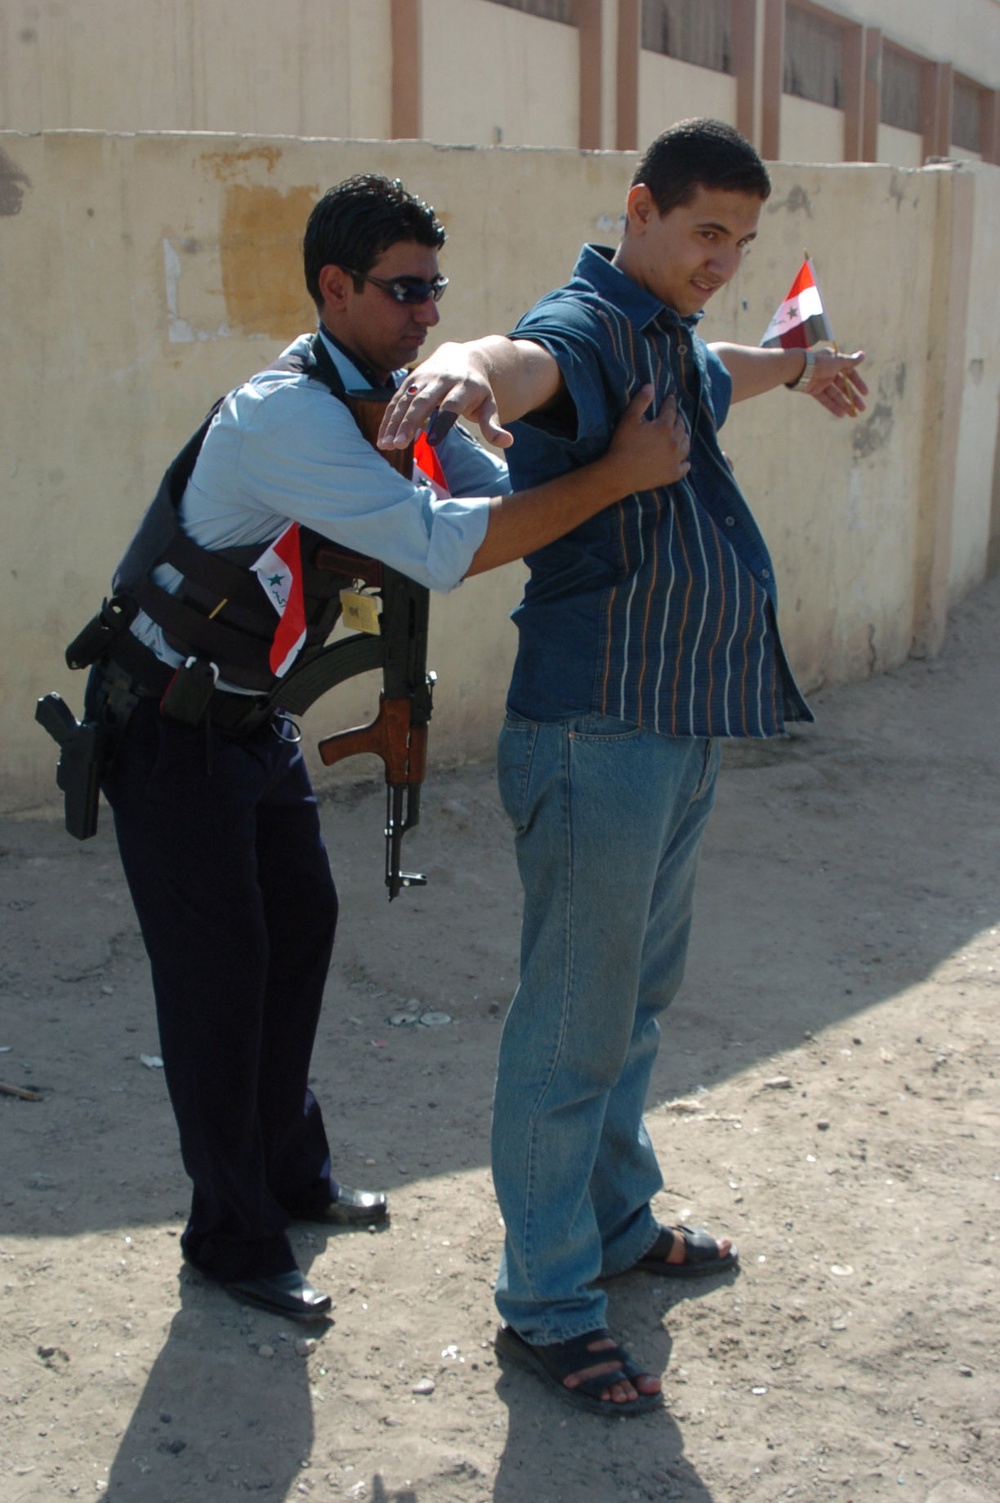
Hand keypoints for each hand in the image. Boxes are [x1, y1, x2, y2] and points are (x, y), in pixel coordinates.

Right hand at [379, 342, 512, 451]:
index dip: (441, 423)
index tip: (432, 442)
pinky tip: (383, 436)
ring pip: (406, 400)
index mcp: (464, 386)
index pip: (451, 406)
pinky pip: (397, 398)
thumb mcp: (489, 404)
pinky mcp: (411, 379)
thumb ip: (493, 424)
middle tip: (399, 445)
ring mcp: (424, 377)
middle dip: (409, 422)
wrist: (462, 357)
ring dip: (394, 422)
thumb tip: (507, 442)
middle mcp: (442, 379)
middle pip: (423, 401)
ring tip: (386, 445)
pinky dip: (389, 417)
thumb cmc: (477, 390)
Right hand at [607, 387, 690, 492]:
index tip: (671, 398)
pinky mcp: (671, 474)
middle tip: (677, 416)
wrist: (620, 473)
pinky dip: (685, 464)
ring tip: (683, 436)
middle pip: (681, 427)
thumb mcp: (628, 419)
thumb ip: (640, 401)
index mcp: (664, 427)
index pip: (671, 410)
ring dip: (685, 438)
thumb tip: (650, 386)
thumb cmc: (622, 445)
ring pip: (685, 446)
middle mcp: (674, 442)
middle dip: (679, 419)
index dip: (670, 403)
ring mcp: (674, 460)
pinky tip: (686, 462)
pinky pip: (683, 468)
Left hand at [806, 349, 868, 417]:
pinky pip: (825, 399)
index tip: (865, 393)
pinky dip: (832, 406)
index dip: (858, 383)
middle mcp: (829, 371)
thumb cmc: (820, 363)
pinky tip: (841, 414)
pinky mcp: (813, 390)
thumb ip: (851, 361)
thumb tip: (863, 355)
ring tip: (854, 415)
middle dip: (853, 398)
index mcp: (836, 362)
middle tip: (862, 408)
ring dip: (845, 404)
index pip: (850, 373)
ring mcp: (821, 382)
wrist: (799, 369)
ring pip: (836, 395)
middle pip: (844, 387)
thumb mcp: (838, 361)